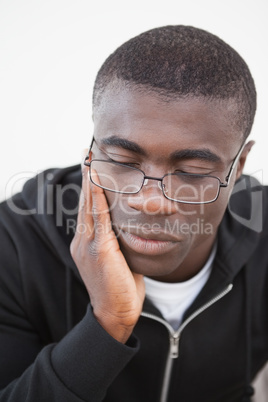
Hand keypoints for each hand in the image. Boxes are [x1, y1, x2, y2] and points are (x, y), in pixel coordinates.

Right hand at [70, 157, 144, 343]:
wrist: (116, 313)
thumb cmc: (120, 288)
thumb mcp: (117, 260)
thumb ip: (117, 242)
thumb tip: (129, 229)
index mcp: (86, 243)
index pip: (87, 210)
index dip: (89, 188)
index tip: (91, 169)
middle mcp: (82, 241)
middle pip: (84, 203)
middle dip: (86, 178)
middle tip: (87, 155)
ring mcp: (88, 245)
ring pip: (88, 207)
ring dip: (90, 182)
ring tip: (90, 161)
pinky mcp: (98, 250)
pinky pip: (98, 218)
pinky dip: (96, 199)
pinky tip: (98, 183)